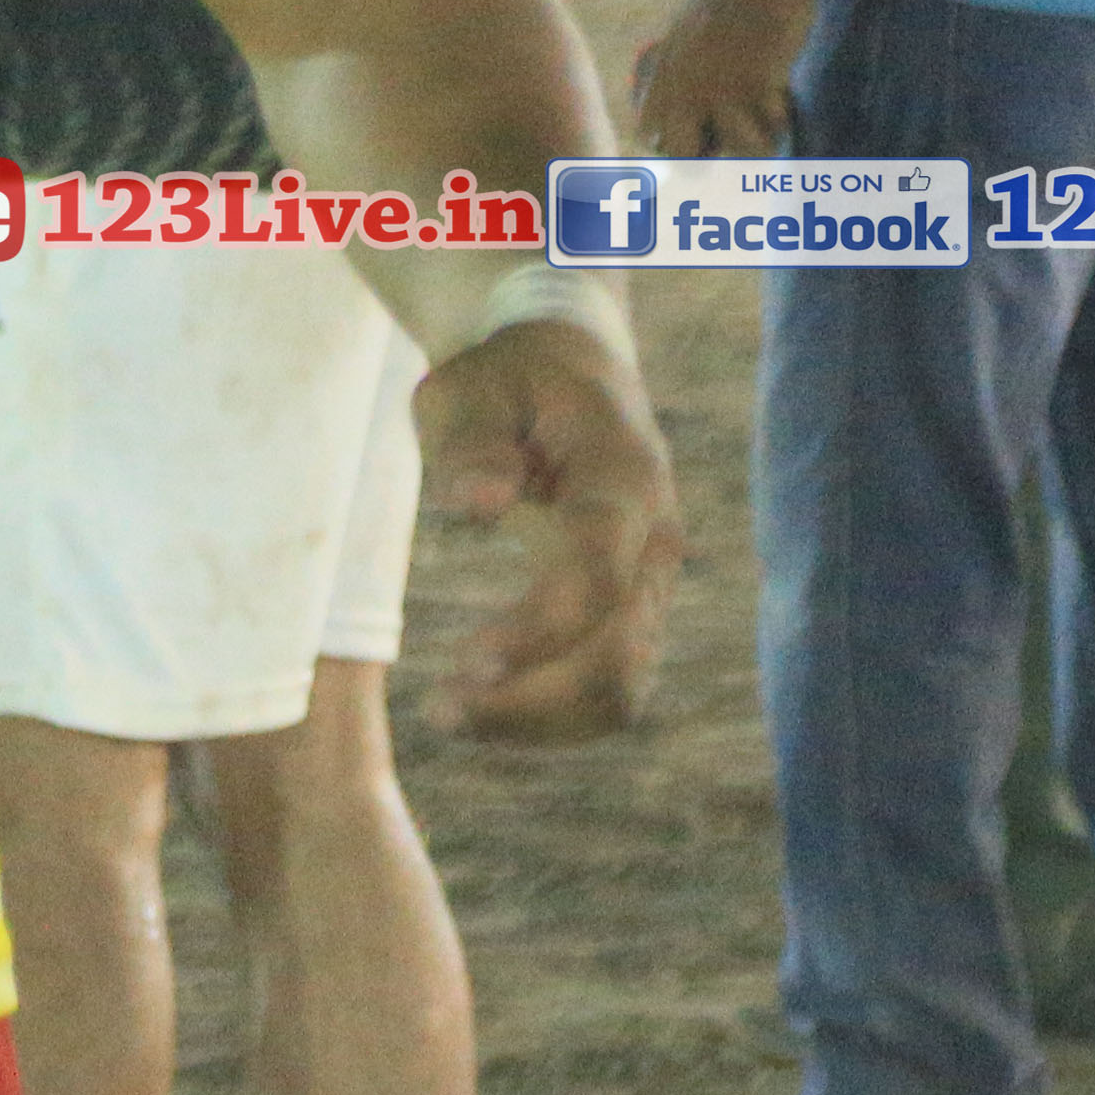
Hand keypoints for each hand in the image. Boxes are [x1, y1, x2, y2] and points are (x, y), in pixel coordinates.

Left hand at [410, 314, 679, 737]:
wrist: (568, 372)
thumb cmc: (506, 376)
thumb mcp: (469, 385)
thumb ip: (472, 439)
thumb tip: (478, 504)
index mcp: (625, 477)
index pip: (599, 573)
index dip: (541, 629)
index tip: (468, 663)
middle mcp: (655, 541)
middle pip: (617, 657)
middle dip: (532, 701)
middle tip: (439, 711)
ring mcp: (650, 584)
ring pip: (619, 690)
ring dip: (538, 722)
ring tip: (447, 716)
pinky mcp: (631, 613)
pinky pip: (607, 689)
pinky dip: (549, 715)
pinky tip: (483, 707)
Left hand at [628, 0, 817, 156]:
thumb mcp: (684, 30)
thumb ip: (676, 69)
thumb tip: (679, 110)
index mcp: (663, 69)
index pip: (648, 134)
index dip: (673, 143)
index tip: (700, 134)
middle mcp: (684, 84)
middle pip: (683, 155)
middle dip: (711, 153)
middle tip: (733, 132)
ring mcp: (721, 87)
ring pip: (740, 152)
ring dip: (760, 140)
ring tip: (766, 117)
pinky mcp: (758, 84)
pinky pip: (775, 130)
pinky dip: (783, 118)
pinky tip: (782, 94)